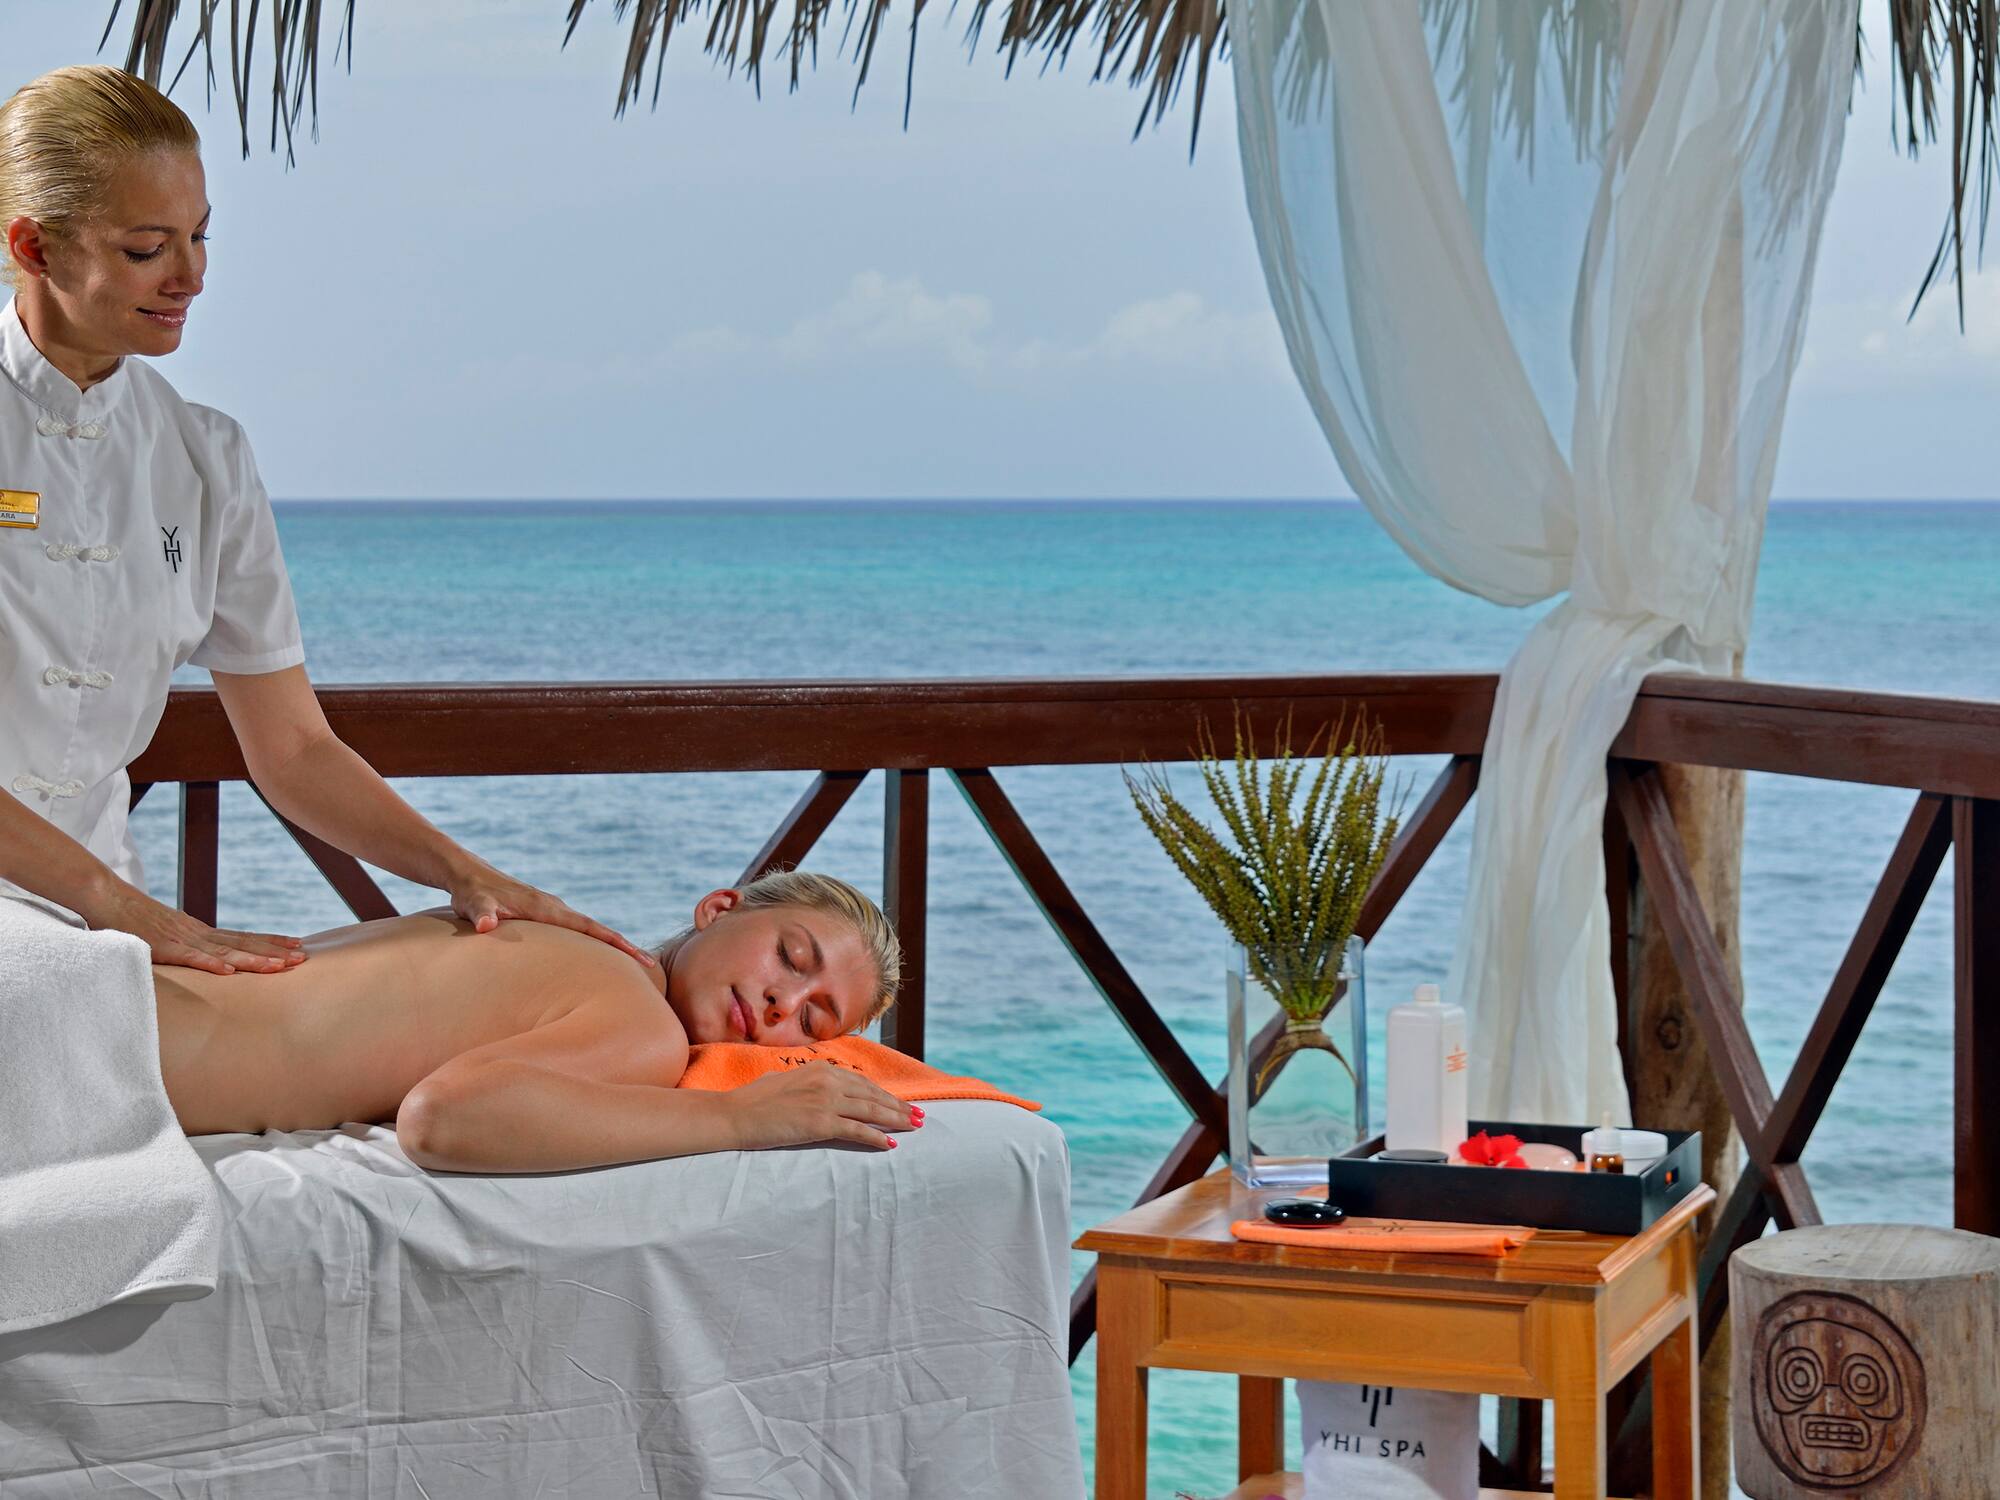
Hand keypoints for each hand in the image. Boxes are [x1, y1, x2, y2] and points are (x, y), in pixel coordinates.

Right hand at [78, 878, 304, 975]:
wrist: (105, 896)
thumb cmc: (132, 918)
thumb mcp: (166, 933)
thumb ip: (185, 945)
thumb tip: (205, 958)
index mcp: (199, 930)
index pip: (242, 937)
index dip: (270, 942)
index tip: (297, 946)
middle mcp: (197, 932)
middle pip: (242, 943)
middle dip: (274, 951)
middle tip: (303, 958)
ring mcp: (181, 939)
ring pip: (224, 952)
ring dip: (253, 960)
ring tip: (279, 967)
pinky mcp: (162, 947)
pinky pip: (189, 958)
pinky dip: (210, 964)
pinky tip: (229, 972)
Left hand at [448, 862, 656, 966]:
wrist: (466, 874)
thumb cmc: (470, 893)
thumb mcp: (473, 904)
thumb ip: (481, 914)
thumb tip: (484, 925)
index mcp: (547, 908)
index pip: (590, 928)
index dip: (615, 944)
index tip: (640, 958)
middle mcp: (555, 907)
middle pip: (598, 929)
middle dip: (624, 947)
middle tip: (651, 967)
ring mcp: (551, 909)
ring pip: (588, 929)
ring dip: (610, 944)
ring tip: (631, 964)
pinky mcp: (544, 914)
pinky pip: (575, 930)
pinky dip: (591, 941)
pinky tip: (593, 954)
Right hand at [724, 1061, 920, 1151]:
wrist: (735, 1114)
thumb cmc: (753, 1100)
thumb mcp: (786, 1081)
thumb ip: (809, 1083)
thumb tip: (821, 1090)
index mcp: (820, 1069)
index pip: (861, 1082)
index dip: (884, 1094)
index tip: (900, 1102)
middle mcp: (827, 1080)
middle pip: (872, 1095)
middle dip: (898, 1106)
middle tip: (919, 1115)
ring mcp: (825, 1101)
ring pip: (871, 1111)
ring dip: (896, 1120)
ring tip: (914, 1127)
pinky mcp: (820, 1123)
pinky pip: (857, 1131)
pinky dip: (876, 1137)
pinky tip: (890, 1144)